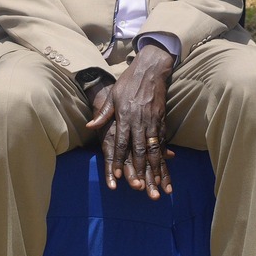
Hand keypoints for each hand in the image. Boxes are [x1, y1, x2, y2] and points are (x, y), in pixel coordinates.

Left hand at [85, 41, 175, 196]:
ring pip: (154, 147)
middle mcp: (140, 120)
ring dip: (155, 166)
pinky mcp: (162, 119)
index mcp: (125, 115)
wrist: (151, 68)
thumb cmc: (129, 82)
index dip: (120, 159)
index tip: (118, 174)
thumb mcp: (112, 95)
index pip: (122, 141)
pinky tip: (165, 165)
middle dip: (140, 169)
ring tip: (156, 182)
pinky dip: (164, 154)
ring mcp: (153, 120)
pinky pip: (162, 140)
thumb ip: (103, 113)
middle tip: (141, 186)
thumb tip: (90, 126)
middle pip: (140, 149)